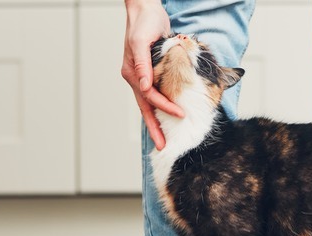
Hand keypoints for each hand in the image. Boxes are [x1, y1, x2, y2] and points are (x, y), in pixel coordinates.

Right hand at [122, 0, 183, 150]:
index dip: (165, 107)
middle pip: (146, 108)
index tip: (180, 114)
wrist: (146, 10)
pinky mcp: (150, 73)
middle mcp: (136, 77)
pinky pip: (155, 95)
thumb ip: (142, 64)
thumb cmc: (144, 22)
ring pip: (149, 104)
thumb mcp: (142, 40)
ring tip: (162, 139)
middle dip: (154, 128)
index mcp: (132, 72)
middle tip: (162, 147)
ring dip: (156, 122)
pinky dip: (160, 107)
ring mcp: (142, 76)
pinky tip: (165, 118)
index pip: (149, 96)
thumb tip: (144, 86)